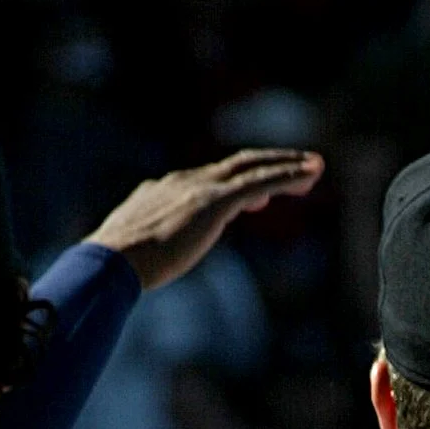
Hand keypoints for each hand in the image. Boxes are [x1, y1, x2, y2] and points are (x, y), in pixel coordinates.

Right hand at [84, 149, 324, 289]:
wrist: (113, 261)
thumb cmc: (120, 265)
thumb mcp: (138, 247)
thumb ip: (152, 242)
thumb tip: (149, 257)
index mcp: (166, 189)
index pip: (211, 178)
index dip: (239, 181)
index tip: (262, 193)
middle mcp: (185, 181)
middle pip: (237, 164)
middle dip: (271, 163)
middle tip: (302, 167)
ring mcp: (200, 188)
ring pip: (253, 167)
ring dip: (287, 166)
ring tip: (316, 169)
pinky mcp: (215, 201)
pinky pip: (260, 182)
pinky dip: (287, 175)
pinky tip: (310, 176)